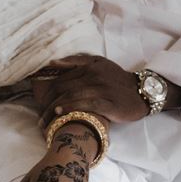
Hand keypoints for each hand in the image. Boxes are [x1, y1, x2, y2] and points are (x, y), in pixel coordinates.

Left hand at [31, 53, 146, 128]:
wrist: (142, 92)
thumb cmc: (117, 79)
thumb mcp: (99, 63)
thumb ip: (77, 61)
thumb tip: (52, 63)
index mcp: (90, 66)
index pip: (62, 78)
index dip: (47, 91)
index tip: (38, 104)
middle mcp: (94, 76)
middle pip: (64, 88)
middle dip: (47, 103)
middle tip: (39, 117)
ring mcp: (102, 89)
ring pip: (72, 96)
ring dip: (55, 108)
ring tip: (44, 120)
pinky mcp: (109, 103)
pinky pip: (86, 105)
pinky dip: (71, 108)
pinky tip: (60, 113)